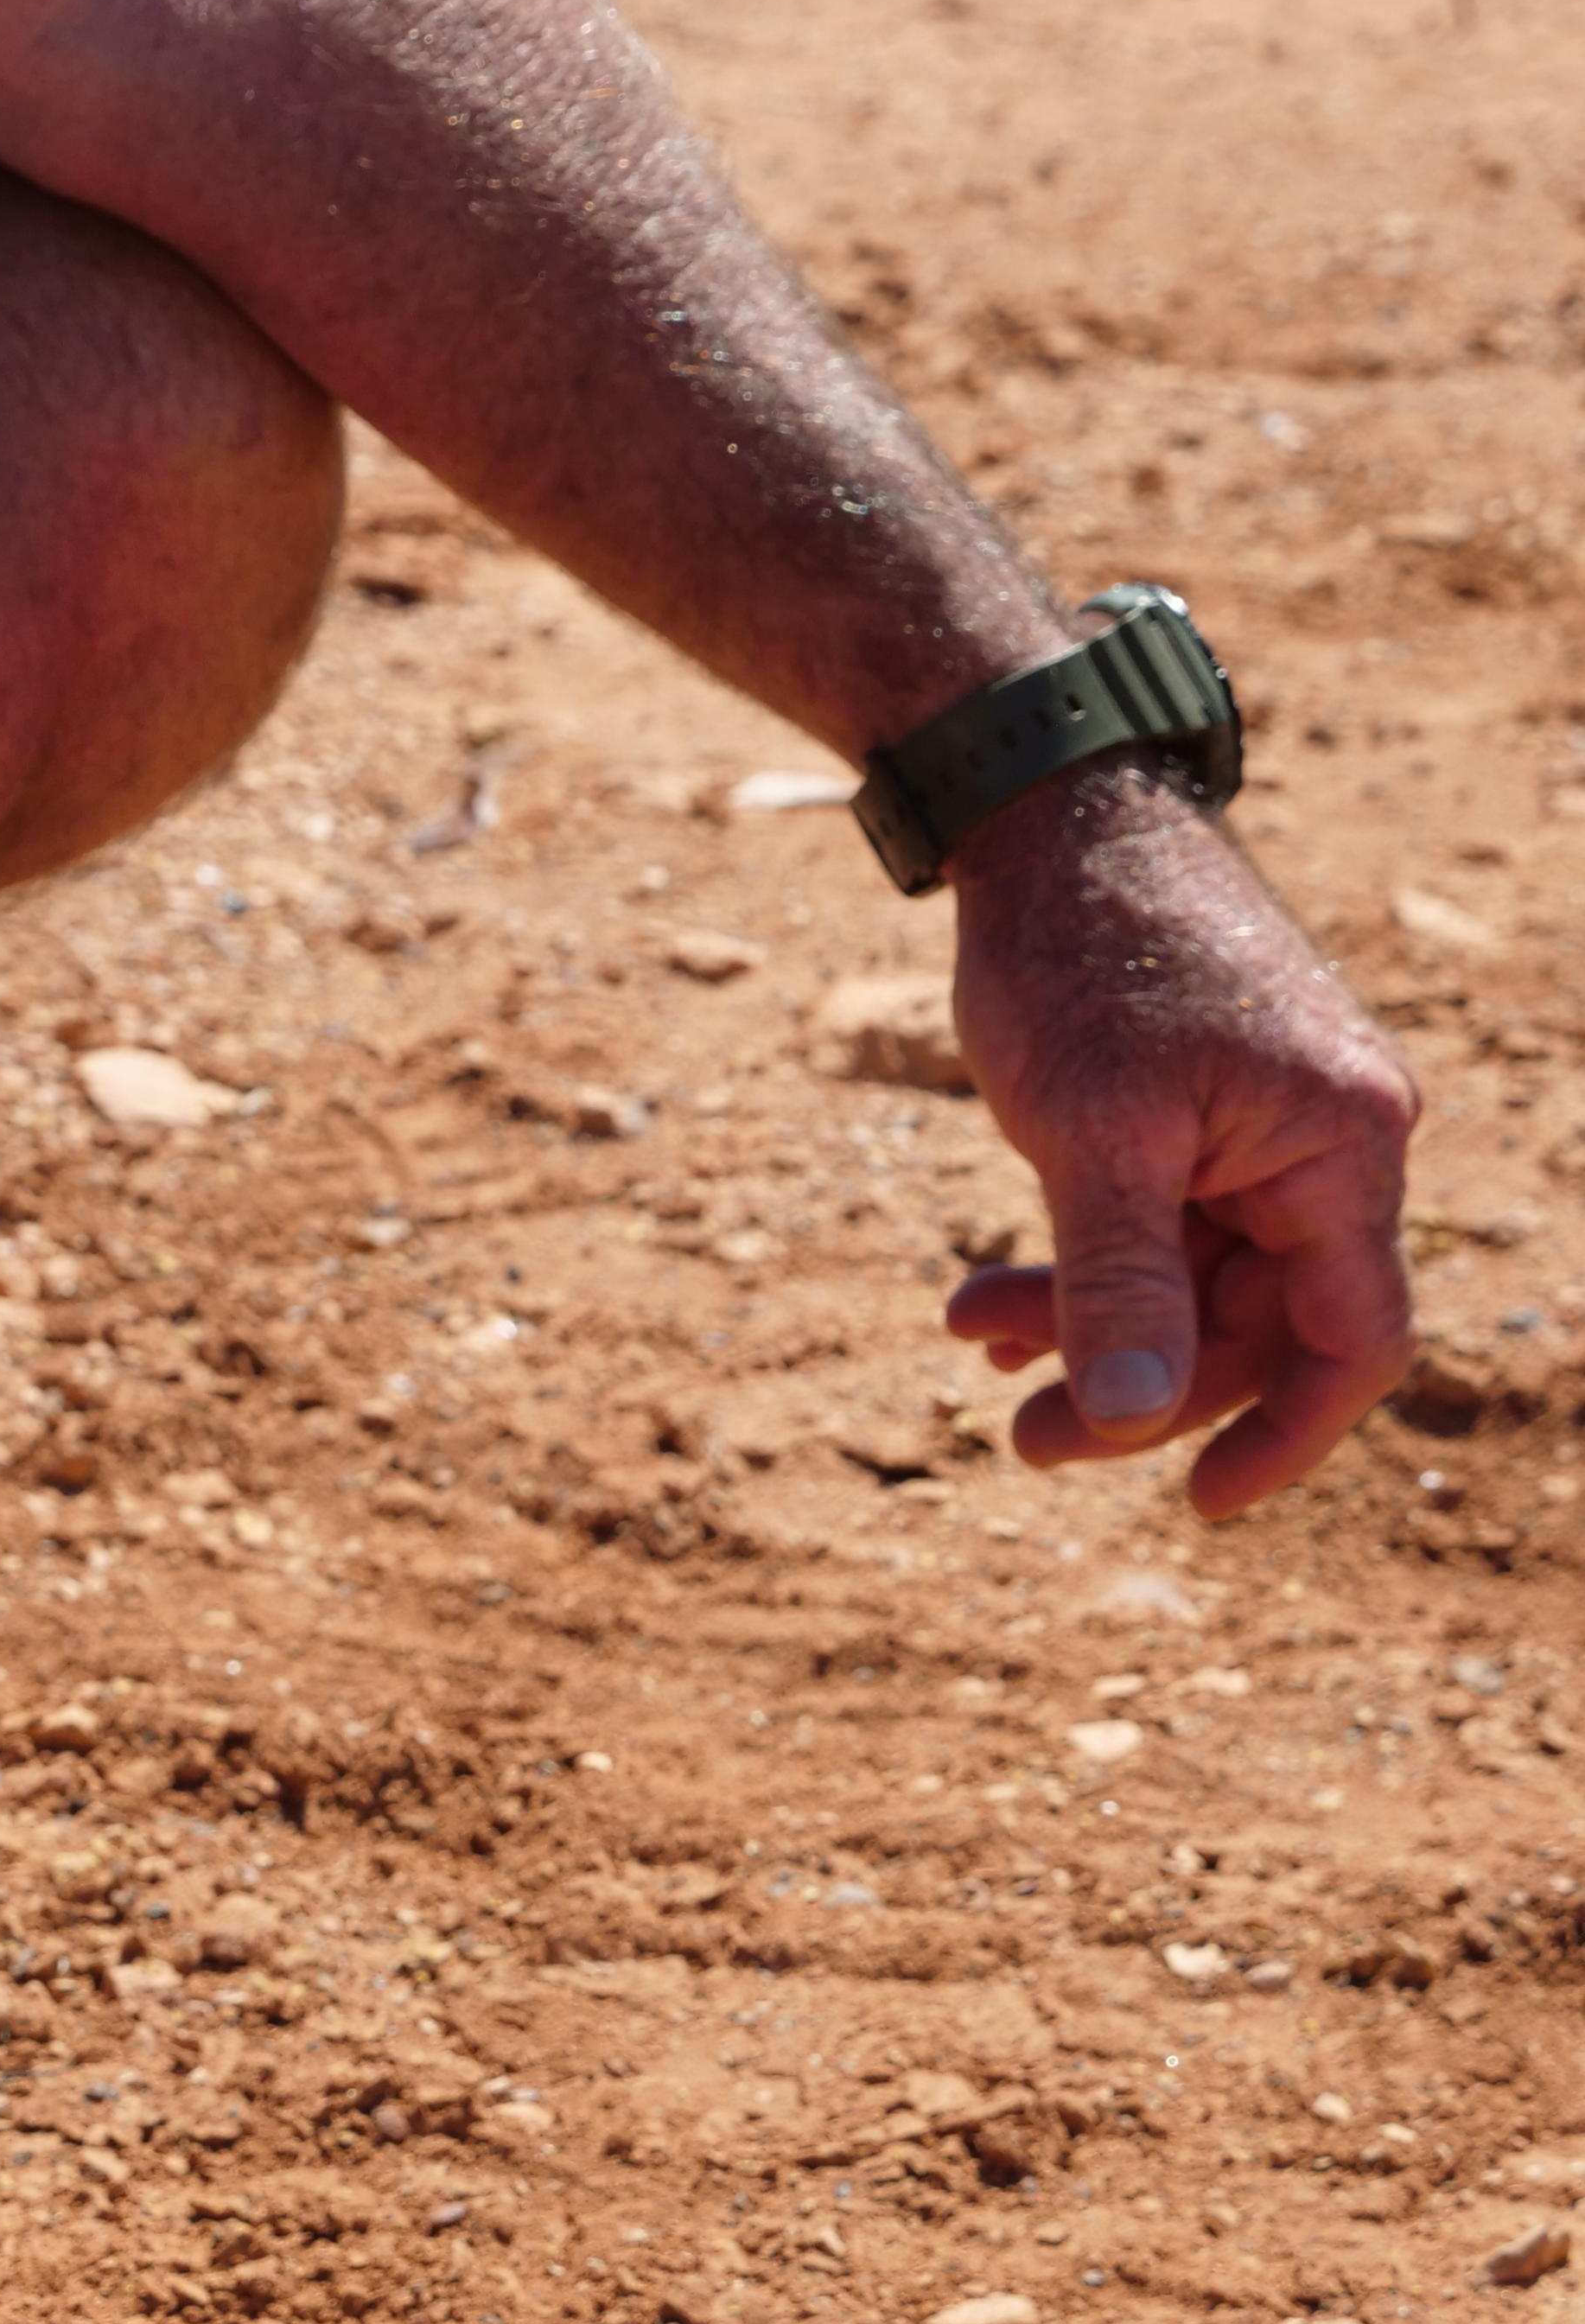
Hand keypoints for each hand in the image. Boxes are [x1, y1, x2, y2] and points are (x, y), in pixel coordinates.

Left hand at [937, 763, 1421, 1518]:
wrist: (1048, 817)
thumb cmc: (1077, 956)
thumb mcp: (1087, 1134)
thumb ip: (1119, 1279)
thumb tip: (1135, 1418)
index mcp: (1343, 1146)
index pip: (1352, 1340)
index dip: (1285, 1436)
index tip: (1198, 1505)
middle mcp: (1330, 1140)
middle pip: (1258, 1323)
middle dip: (1139, 1385)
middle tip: (1020, 1440)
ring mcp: (1267, 1127)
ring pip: (1195, 1279)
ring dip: (1090, 1326)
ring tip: (970, 1341)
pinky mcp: (1201, 1112)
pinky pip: (1161, 1225)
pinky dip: (1083, 1267)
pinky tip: (989, 1307)